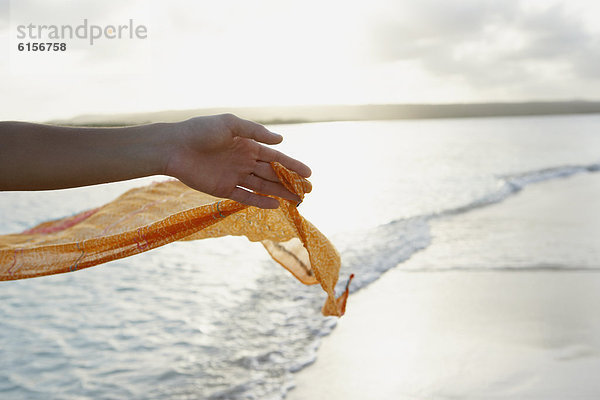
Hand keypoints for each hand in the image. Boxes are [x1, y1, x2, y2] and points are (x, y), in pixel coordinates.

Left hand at [164, 114, 311, 208]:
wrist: (173, 147)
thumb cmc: (200, 130)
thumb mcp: (230, 124)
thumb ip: (255, 132)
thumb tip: (281, 140)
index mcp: (247, 145)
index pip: (275, 158)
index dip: (292, 165)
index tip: (308, 173)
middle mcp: (244, 162)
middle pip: (272, 174)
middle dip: (291, 182)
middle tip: (308, 190)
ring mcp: (234, 176)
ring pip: (263, 187)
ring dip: (280, 193)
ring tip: (298, 201)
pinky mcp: (223, 189)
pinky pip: (245, 197)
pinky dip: (259, 202)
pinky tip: (275, 206)